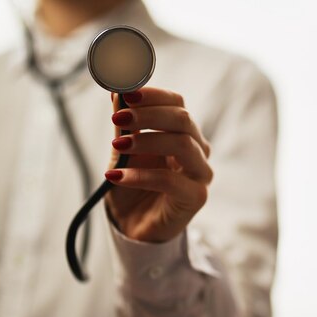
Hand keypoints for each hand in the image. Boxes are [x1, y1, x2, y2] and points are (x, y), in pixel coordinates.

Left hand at [104, 87, 212, 242]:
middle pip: (183, 120)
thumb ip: (125, 123)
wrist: (135, 226)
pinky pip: (170, 180)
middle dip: (148, 114)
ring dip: (146, 140)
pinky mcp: (196, 197)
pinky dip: (140, 175)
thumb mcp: (124, 149)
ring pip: (182, 144)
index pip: (177, 104)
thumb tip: (116, 90)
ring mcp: (201, 174)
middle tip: (118, 117)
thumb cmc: (134, 185)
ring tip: (118, 144)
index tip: (125, 93)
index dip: (153, 95)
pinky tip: (115, 176)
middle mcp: (198, 150)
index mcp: (184, 133)